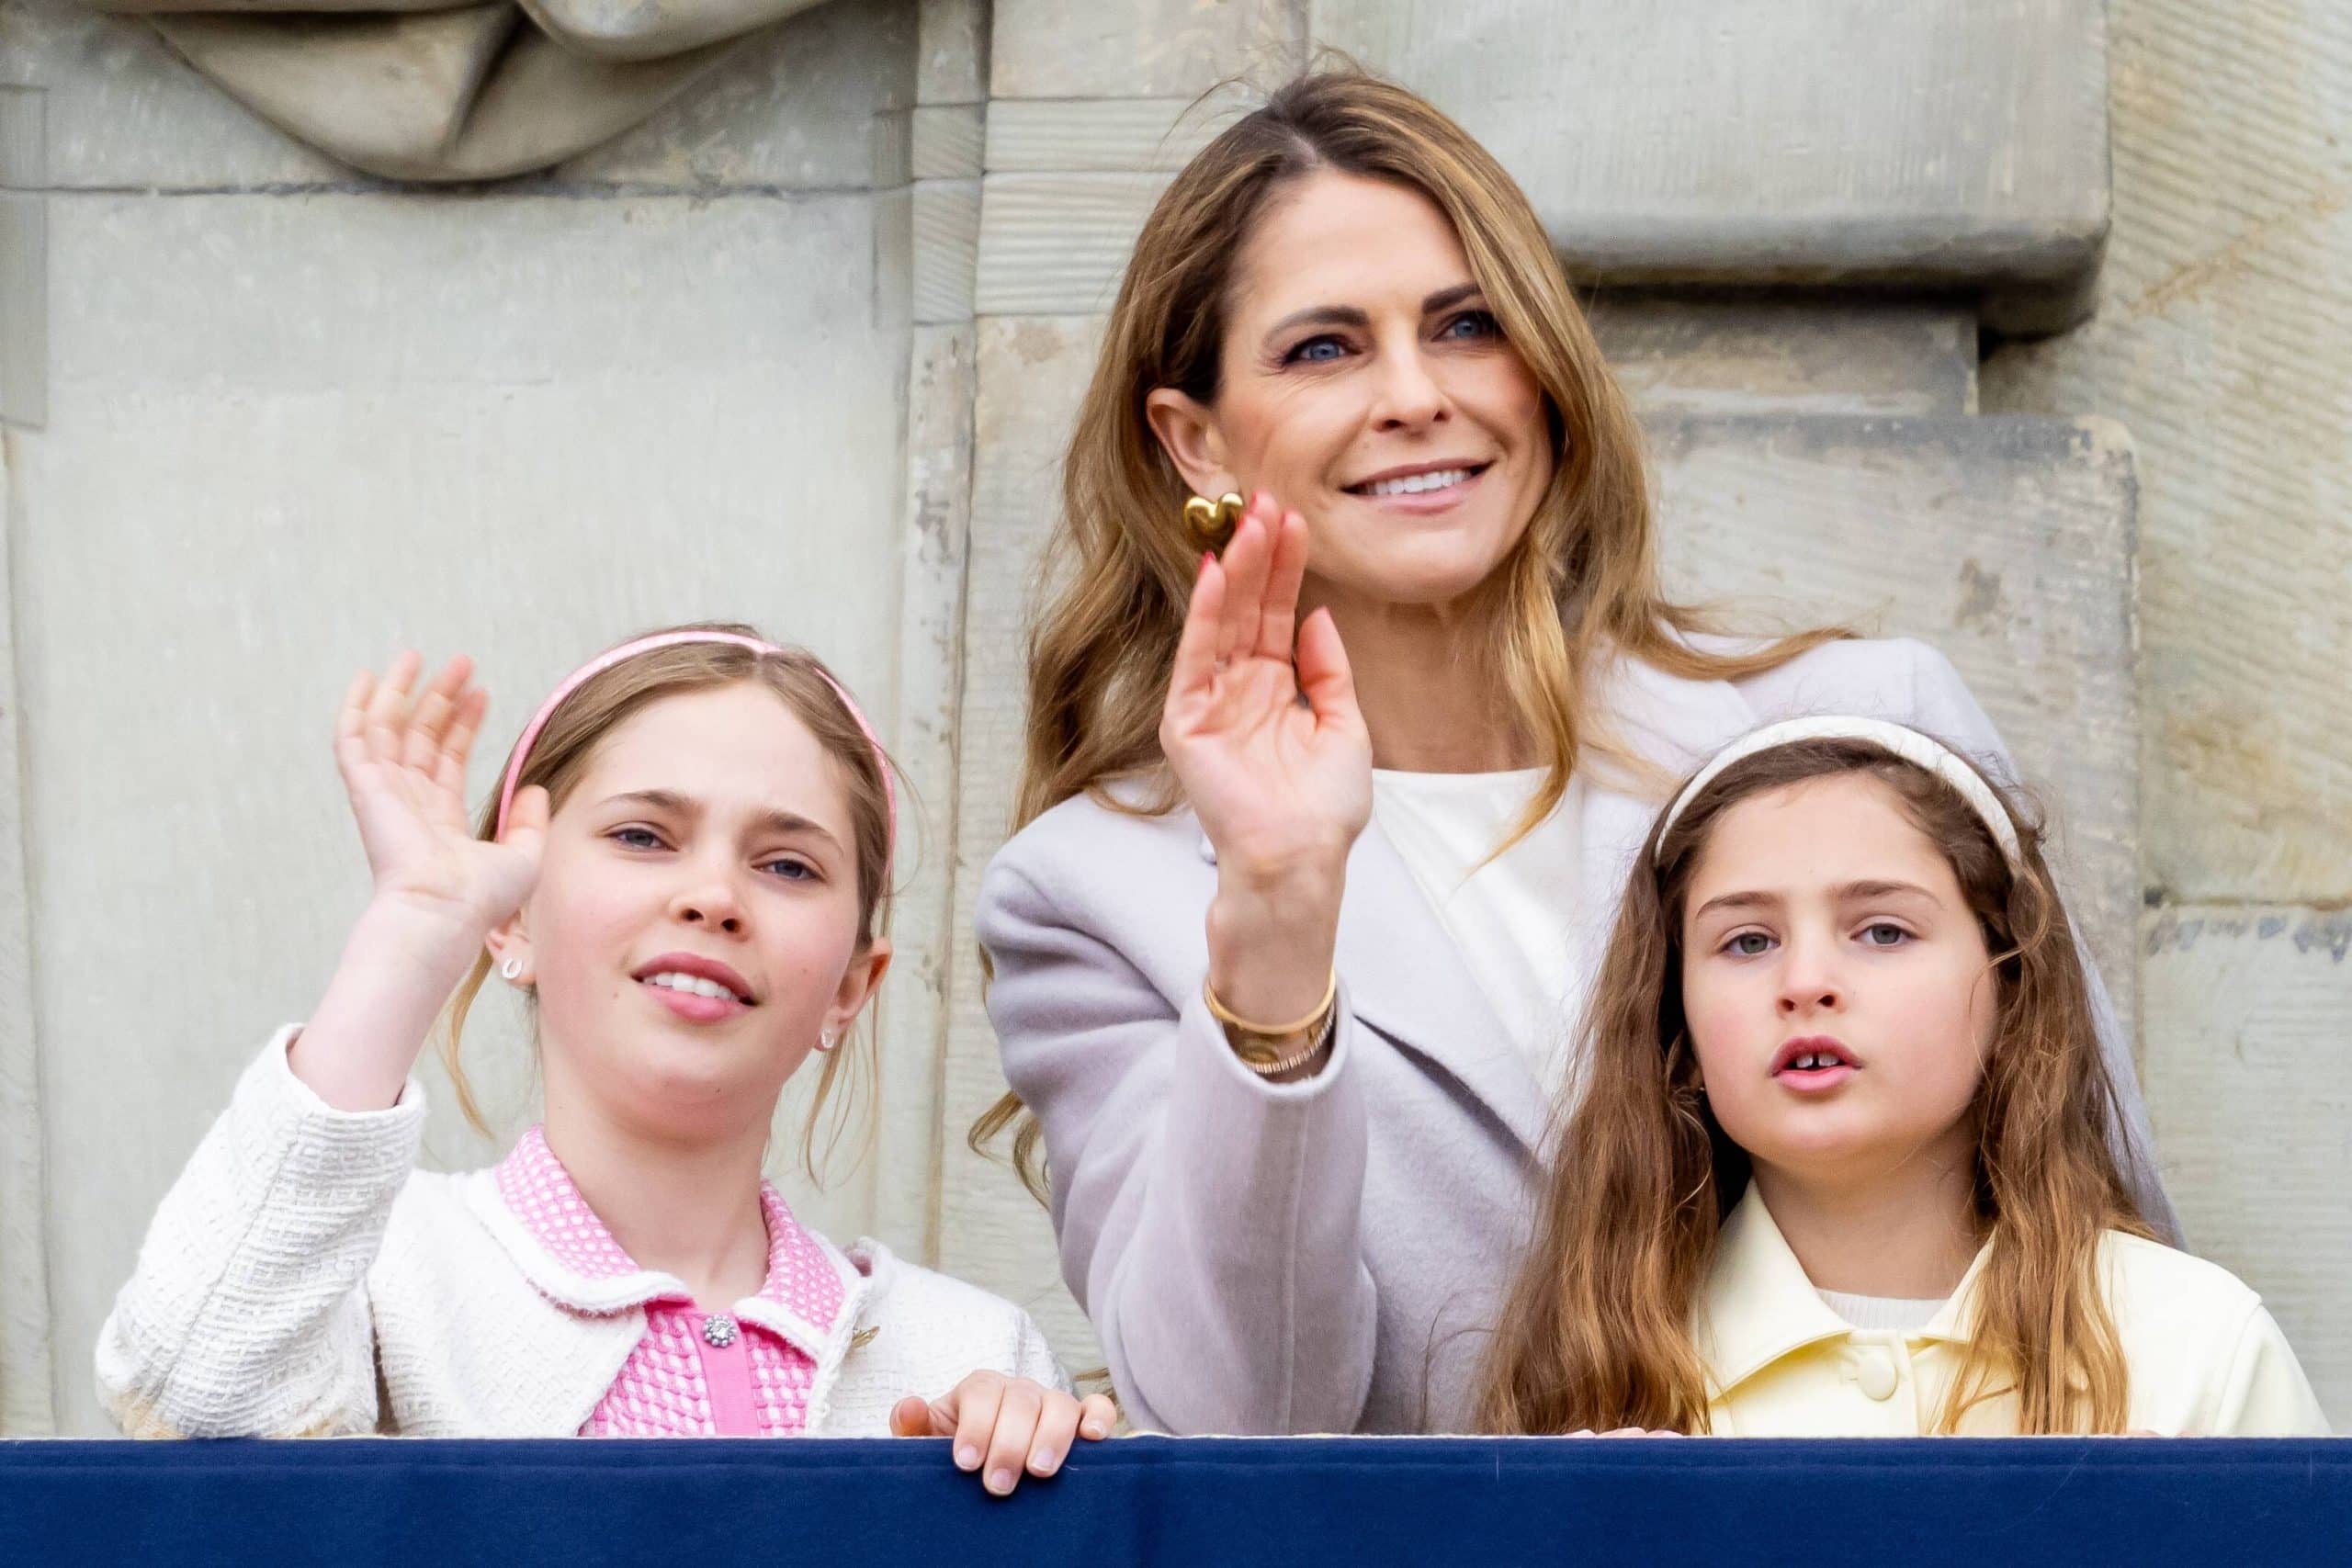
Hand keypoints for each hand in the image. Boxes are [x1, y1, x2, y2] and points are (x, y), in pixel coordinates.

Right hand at [335, 651, 544, 940]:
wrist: (443, 910)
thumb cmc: (479, 898)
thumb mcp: (524, 857)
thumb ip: (530, 822)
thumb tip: (534, 788)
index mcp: (439, 822)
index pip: (448, 760)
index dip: (463, 724)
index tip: (482, 693)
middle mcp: (408, 805)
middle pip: (420, 738)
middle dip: (438, 698)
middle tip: (461, 663)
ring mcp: (384, 796)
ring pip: (387, 730)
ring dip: (403, 692)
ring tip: (423, 656)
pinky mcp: (365, 789)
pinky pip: (352, 740)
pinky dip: (355, 708)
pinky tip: (367, 677)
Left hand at [889, 1373, 1116, 1496]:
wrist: (984, 1469)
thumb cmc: (958, 1456)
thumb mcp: (927, 1443)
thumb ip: (912, 1427)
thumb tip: (909, 1406)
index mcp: (980, 1389)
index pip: (980, 1392)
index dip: (975, 1424)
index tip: (965, 1462)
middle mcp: (1018, 1390)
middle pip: (1019, 1400)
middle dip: (1008, 1443)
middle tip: (997, 1484)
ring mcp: (1051, 1403)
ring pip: (1059, 1403)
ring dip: (1051, 1436)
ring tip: (1039, 1472)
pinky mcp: (1080, 1420)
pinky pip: (1097, 1408)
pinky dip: (1099, 1418)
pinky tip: (1093, 1439)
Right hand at [1162, 495, 1372, 1022]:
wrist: (1301, 861)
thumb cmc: (1323, 810)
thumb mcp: (1345, 727)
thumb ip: (1329, 671)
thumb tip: (1318, 616)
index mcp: (1275, 690)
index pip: (1276, 616)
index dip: (1285, 570)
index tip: (1295, 521)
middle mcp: (1238, 690)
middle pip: (1248, 610)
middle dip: (1259, 557)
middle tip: (1268, 501)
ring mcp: (1209, 704)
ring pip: (1222, 624)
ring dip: (1234, 572)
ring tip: (1250, 523)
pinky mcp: (1187, 724)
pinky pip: (1194, 659)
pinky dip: (1204, 616)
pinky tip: (1215, 574)